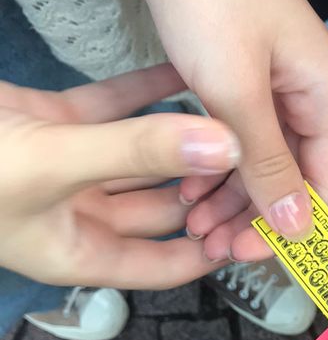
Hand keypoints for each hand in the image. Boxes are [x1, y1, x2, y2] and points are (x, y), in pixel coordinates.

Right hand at [0, 65, 239, 286]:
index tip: (259, 227)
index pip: (163, 266)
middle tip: (260, 160)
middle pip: (163, 208)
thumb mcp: (56, 164)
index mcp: (81, 251)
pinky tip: (189, 73)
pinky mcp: (55, 120)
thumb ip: (137, 152)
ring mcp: (69, 166)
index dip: (211, 252)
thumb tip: (225, 146)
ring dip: (185, 138)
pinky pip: (116, 109)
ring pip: (144, 157)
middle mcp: (80, 214)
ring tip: (238, 117)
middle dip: (208, 188)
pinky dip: (149, 92)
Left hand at [125, 0, 327, 261]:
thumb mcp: (237, 89)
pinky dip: (214, 161)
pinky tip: (186, 184)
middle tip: (210, 245)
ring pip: (262, 156)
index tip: (247, 256)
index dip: (292, 225)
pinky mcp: (237, 68)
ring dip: (230, 193)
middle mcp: (308, 88)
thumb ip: (270, 163)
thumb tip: (301, 230)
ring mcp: (271, 77)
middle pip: (294, 173)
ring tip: (190, 220)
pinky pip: (236, 132)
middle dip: (255, 214)